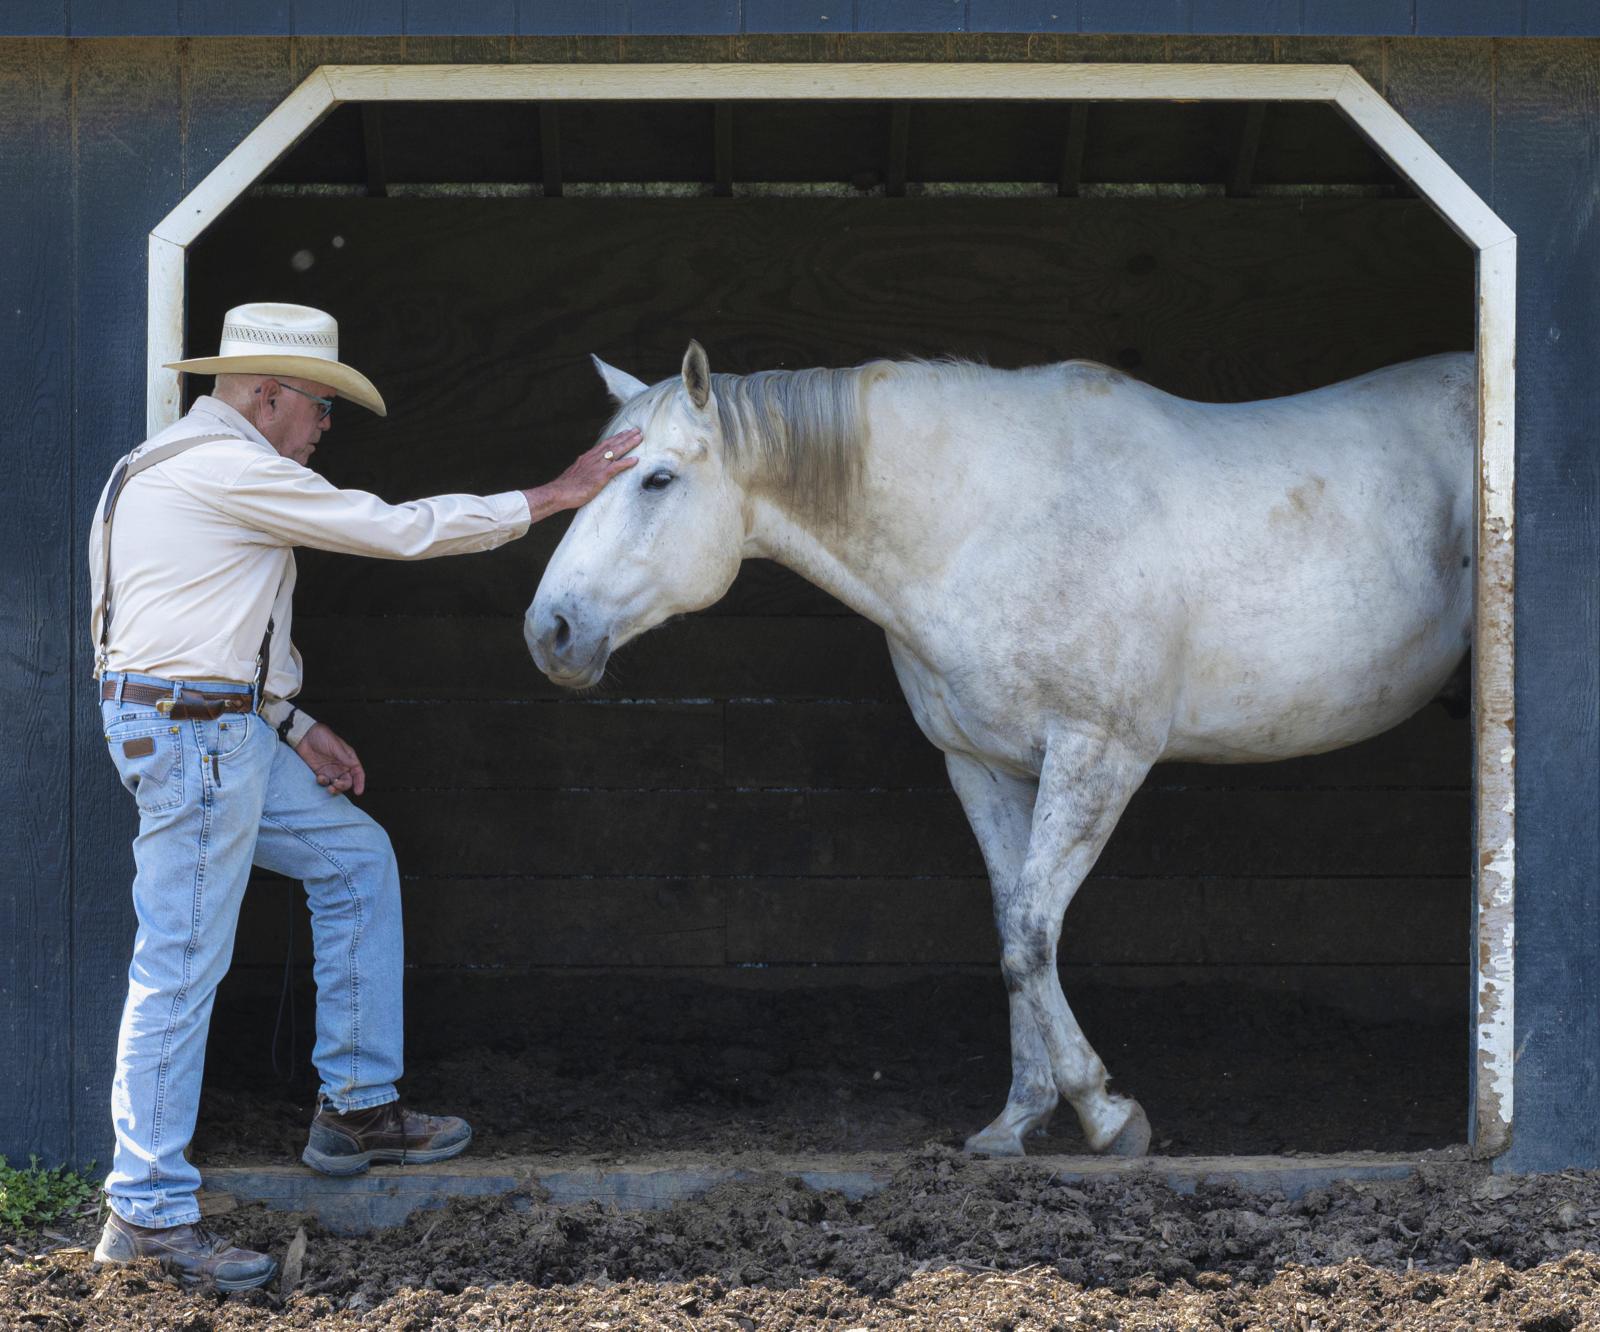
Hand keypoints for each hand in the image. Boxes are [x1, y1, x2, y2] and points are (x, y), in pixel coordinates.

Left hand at [294, 722, 365, 796]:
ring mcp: (330, 770)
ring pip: (336, 784)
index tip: (358, 791)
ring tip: (329, 788)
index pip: (357, 772)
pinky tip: (320, 778)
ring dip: (334, 788)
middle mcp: (341, 766)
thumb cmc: (322, 736)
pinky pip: (324, 783)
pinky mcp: (319, 773)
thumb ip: (344, 757)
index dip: (360, 782)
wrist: (304, 736)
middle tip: (337, 786)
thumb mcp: (335, 745)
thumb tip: (353, 766)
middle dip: (343, 786)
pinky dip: (324, 783)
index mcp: (348, 758)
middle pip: (347, 781)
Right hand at [523, 428, 640, 521]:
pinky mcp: (600, 476)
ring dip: (628, 444)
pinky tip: (635, 459)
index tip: (625, 432)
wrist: (558, 493)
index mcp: (588, 457)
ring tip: (639, 438)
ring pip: (615, 451)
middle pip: (612, 444)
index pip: (605, 444)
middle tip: (637, 430)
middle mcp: (593, 458)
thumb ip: (585, 469)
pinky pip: (616, 467)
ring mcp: (597, 466)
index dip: (616, 438)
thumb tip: (589, 469)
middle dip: (625, 436)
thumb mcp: (576, 473)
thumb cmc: (566, 487)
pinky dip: (626, 462)